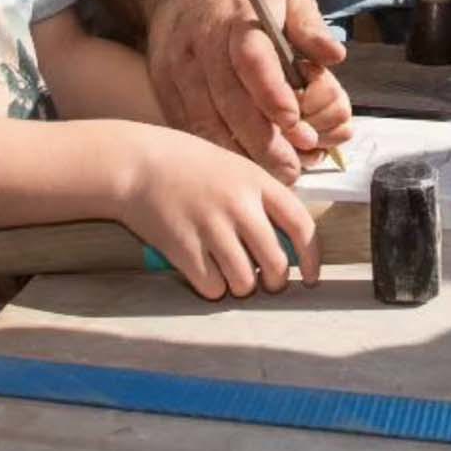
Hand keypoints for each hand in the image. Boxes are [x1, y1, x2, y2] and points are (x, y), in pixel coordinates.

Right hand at [113, 121, 320, 300]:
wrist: (137, 163)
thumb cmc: (188, 165)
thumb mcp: (235, 167)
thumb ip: (261, 198)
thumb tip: (289, 241)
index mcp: (257, 182)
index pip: (302, 225)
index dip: (312, 257)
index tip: (311, 276)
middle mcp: (239, 205)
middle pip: (276, 264)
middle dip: (274, 281)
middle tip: (264, 280)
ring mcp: (211, 227)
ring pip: (245, 283)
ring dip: (240, 286)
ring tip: (229, 271)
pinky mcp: (184, 249)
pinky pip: (212, 288)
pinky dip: (211, 287)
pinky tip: (204, 270)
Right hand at [146, 0, 346, 184]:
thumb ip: (310, 27)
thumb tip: (335, 57)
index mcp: (237, 18)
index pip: (252, 59)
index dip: (272, 94)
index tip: (295, 123)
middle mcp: (203, 44)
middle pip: (229, 100)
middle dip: (262, 140)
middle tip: (292, 168)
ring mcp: (178, 67)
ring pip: (204, 120)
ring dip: (238, 154)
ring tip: (271, 175)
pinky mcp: (164, 85)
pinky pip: (186, 125)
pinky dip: (212, 150)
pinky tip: (238, 165)